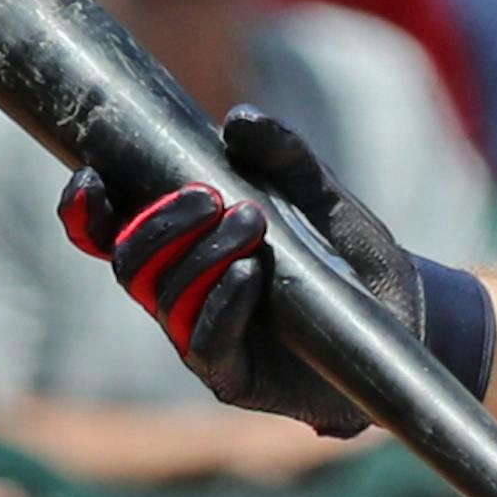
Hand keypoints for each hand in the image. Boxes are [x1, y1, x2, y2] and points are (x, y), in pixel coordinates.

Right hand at [56, 106, 420, 439]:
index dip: (88, 211)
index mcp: (186, 250)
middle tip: (209, 195)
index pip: (112, 233)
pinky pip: (204, 345)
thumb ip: (286, 158)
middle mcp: (182, 294)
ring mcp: (203, 338)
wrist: (408, 319)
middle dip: (158, 224)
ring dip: (200, 256)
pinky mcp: (234, 378)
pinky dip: (220, 304)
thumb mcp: (325, 197)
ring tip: (251, 221)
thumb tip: (239, 118)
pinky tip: (248, 273)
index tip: (93, 176)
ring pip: (164, 299)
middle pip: (128, 263)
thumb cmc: (352, 257)